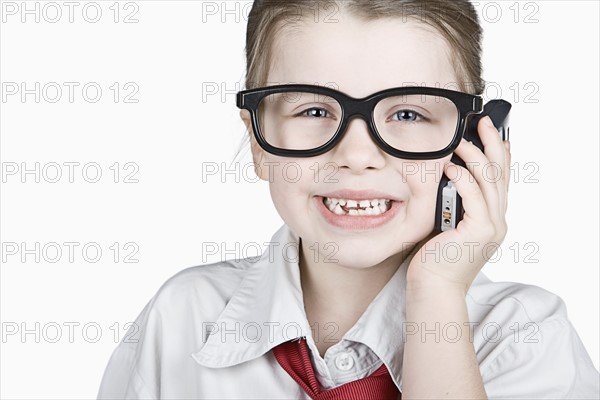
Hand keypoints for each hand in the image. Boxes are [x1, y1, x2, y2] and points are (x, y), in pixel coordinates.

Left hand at [407, 116, 511, 292]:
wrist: (432, 288)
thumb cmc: (434, 258)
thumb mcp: (446, 224)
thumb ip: (453, 203)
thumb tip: (446, 176)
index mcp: (491, 219)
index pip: (501, 180)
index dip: (500, 154)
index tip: (494, 133)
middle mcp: (497, 222)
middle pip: (501, 175)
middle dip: (493, 145)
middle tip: (484, 123)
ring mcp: (492, 227)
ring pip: (490, 182)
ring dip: (476, 157)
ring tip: (461, 140)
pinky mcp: (480, 232)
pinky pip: (474, 197)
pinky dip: (463, 178)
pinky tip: (451, 166)